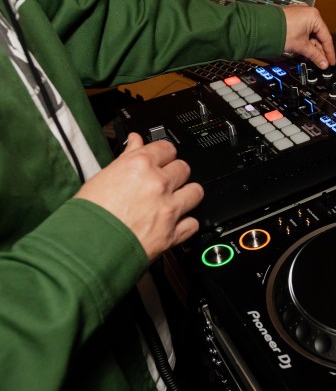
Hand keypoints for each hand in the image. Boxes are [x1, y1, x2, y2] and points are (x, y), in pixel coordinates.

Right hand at [74, 133, 203, 261]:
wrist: (85, 249)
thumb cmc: (87, 215)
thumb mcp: (101, 177)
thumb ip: (126, 157)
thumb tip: (136, 141)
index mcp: (140, 165)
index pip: (167, 148)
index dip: (163, 154)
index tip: (161, 159)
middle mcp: (158, 184)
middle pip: (184, 168)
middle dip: (175, 174)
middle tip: (164, 182)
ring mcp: (168, 209)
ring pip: (195, 192)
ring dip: (186, 195)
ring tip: (174, 201)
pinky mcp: (172, 233)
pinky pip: (192, 223)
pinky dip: (185, 224)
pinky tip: (174, 224)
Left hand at [282, 5, 335, 69]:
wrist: (262, 27)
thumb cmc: (279, 31)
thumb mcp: (301, 46)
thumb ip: (315, 55)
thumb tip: (323, 63)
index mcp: (314, 16)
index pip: (326, 37)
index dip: (329, 52)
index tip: (331, 61)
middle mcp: (308, 12)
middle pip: (319, 35)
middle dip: (320, 50)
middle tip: (322, 62)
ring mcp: (300, 14)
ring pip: (311, 33)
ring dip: (312, 46)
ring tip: (313, 58)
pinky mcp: (293, 17)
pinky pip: (304, 30)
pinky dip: (305, 40)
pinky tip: (306, 49)